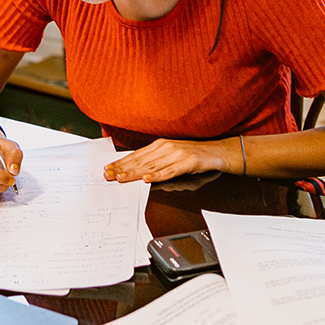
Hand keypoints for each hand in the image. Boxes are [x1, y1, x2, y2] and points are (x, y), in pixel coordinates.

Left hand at [103, 137, 238, 183]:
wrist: (217, 152)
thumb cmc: (193, 155)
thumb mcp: (171, 154)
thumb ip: (155, 161)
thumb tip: (137, 170)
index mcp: (160, 145)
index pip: (136, 155)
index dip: (121, 162)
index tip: (109, 168)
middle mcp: (166, 148)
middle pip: (140, 160)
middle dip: (122, 168)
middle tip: (108, 175)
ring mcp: (177, 154)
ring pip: (152, 166)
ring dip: (135, 173)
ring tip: (121, 178)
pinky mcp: (188, 162)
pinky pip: (170, 171)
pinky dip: (158, 176)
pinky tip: (147, 179)